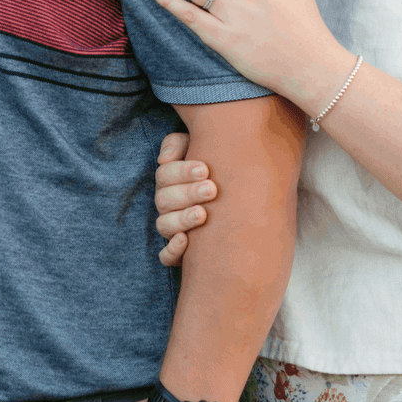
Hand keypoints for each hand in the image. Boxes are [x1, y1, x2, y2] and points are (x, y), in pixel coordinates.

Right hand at [154, 132, 216, 266]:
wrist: (238, 197)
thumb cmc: (216, 168)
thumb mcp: (197, 147)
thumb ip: (178, 144)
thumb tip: (164, 159)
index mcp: (170, 180)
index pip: (165, 174)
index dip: (182, 171)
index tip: (205, 169)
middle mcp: (167, 204)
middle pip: (165, 199)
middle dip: (188, 193)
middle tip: (212, 189)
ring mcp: (172, 228)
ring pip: (164, 225)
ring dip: (182, 219)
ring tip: (203, 214)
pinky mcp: (180, 252)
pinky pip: (166, 256)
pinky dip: (172, 250)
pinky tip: (185, 241)